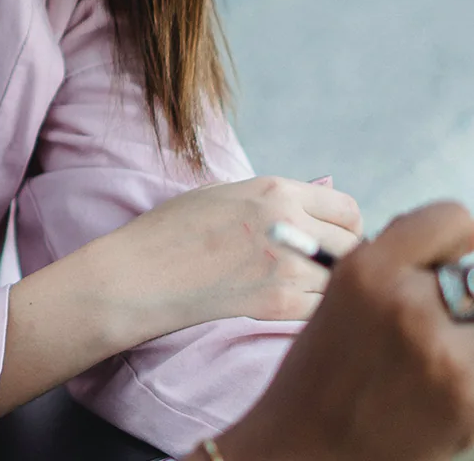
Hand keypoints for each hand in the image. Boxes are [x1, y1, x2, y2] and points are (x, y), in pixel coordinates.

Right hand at [98, 175, 360, 343]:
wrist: (142, 272)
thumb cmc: (177, 228)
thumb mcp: (227, 194)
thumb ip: (279, 196)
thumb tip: (327, 188)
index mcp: (275, 190)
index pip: (347, 208)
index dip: (345, 225)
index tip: (332, 237)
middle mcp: (288, 224)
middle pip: (354, 246)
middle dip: (344, 256)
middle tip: (323, 266)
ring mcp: (287, 267)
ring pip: (342, 280)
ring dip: (331, 285)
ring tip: (304, 285)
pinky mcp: (279, 305)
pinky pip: (323, 308)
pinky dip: (316, 309)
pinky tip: (290, 303)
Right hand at [212, 202, 473, 460]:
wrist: (307, 446)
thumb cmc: (325, 366)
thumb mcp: (346, 290)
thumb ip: (398, 263)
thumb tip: (458, 249)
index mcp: (368, 268)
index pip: (453, 219)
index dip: (458, 238)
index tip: (455, 257)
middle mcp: (407, 304)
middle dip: (465, 288)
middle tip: (446, 313)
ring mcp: (443, 355)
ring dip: (468, 330)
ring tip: (435, 355)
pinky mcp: (469, 399)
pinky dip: (469, 368)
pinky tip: (438, 387)